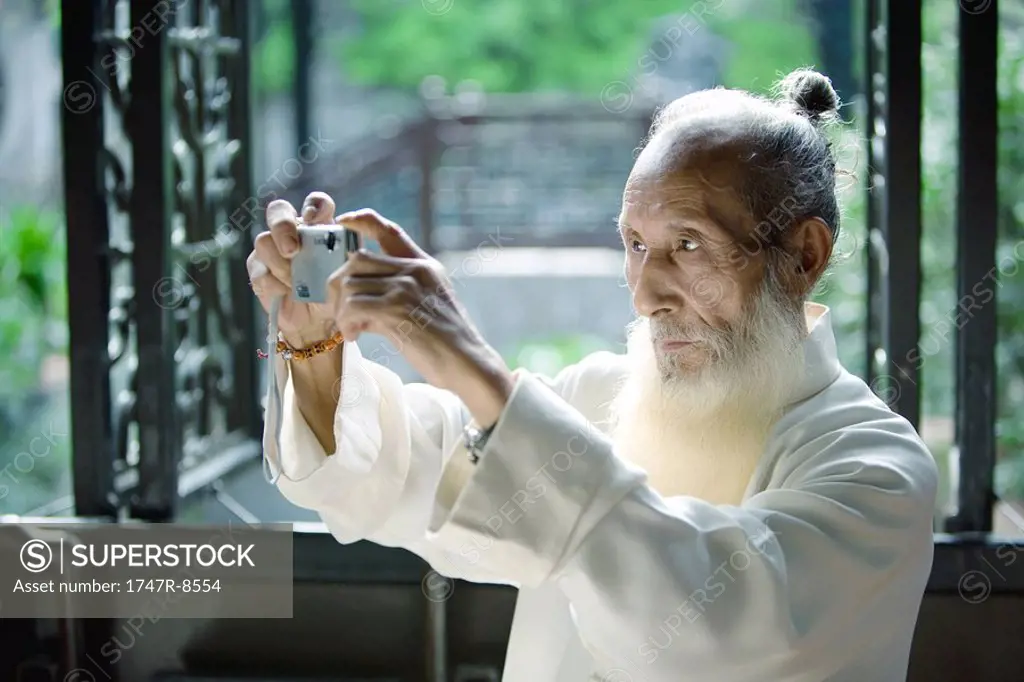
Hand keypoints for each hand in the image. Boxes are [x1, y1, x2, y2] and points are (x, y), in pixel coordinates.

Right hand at [247, 192, 338, 346]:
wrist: (319, 321)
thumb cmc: (335, 291)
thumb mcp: (347, 272)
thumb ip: (348, 250)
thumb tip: (345, 233)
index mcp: (318, 227)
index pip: (315, 203)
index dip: (314, 205)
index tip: (316, 219)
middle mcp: (292, 232)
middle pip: (278, 211)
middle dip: (283, 227)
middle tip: (293, 250)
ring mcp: (271, 249)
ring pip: (264, 241)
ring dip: (281, 264)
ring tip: (296, 282)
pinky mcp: (259, 271)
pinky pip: (260, 271)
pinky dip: (275, 284)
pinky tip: (288, 293)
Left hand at [327, 208, 514, 424]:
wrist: (467, 363)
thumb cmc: (445, 344)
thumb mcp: (424, 309)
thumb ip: (392, 298)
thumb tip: (356, 305)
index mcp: (424, 266)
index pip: (389, 231)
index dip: (362, 220)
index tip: (344, 222)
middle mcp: (415, 270)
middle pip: (357, 259)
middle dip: (339, 286)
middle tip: (341, 313)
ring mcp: (406, 287)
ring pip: (350, 284)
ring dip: (341, 310)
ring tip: (350, 330)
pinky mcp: (396, 308)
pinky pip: (353, 306)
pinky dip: (346, 323)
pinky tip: (354, 337)